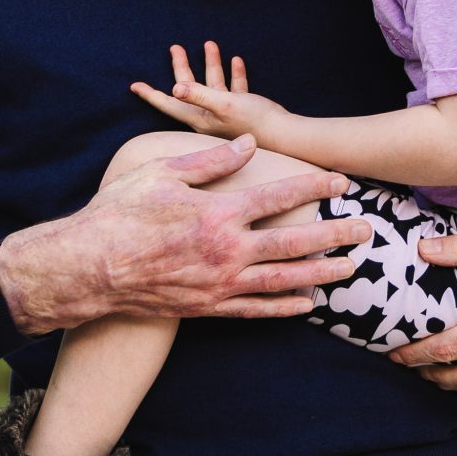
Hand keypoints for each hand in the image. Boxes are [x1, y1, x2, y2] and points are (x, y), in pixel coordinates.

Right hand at [0, 134, 369, 334]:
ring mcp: (220, 284)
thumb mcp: (161, 174)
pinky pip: (256, 309)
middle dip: (336, 235)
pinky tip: (308, 304)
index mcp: (218, 213)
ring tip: (353, 268)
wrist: (89, 268)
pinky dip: (285, 307)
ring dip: (322, 273)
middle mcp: (226, 251)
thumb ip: (209, 161)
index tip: (340, 182)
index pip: (279, 197)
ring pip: (284, 280)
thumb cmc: (119, 214)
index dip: (314, 189)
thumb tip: (247, 145)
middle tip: (366, 229)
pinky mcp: (208, 307)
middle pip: (295, 242)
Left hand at [130, 42, 288, 141]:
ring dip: (211, 64)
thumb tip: (175, 87)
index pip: (169, 103)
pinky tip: (235, 60)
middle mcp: (209, 116)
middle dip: (182, 66)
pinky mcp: (243, 109)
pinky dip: (234, 74)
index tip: (134, 85)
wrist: (284, 134)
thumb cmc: (253, 121)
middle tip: (175, 47)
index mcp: (199, 116)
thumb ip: (200, 94)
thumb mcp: (223, 104)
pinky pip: (235, 88)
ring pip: (214, 83)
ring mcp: (226, 113)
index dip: (151, 94)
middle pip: (189, 87)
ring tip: (208, 43)